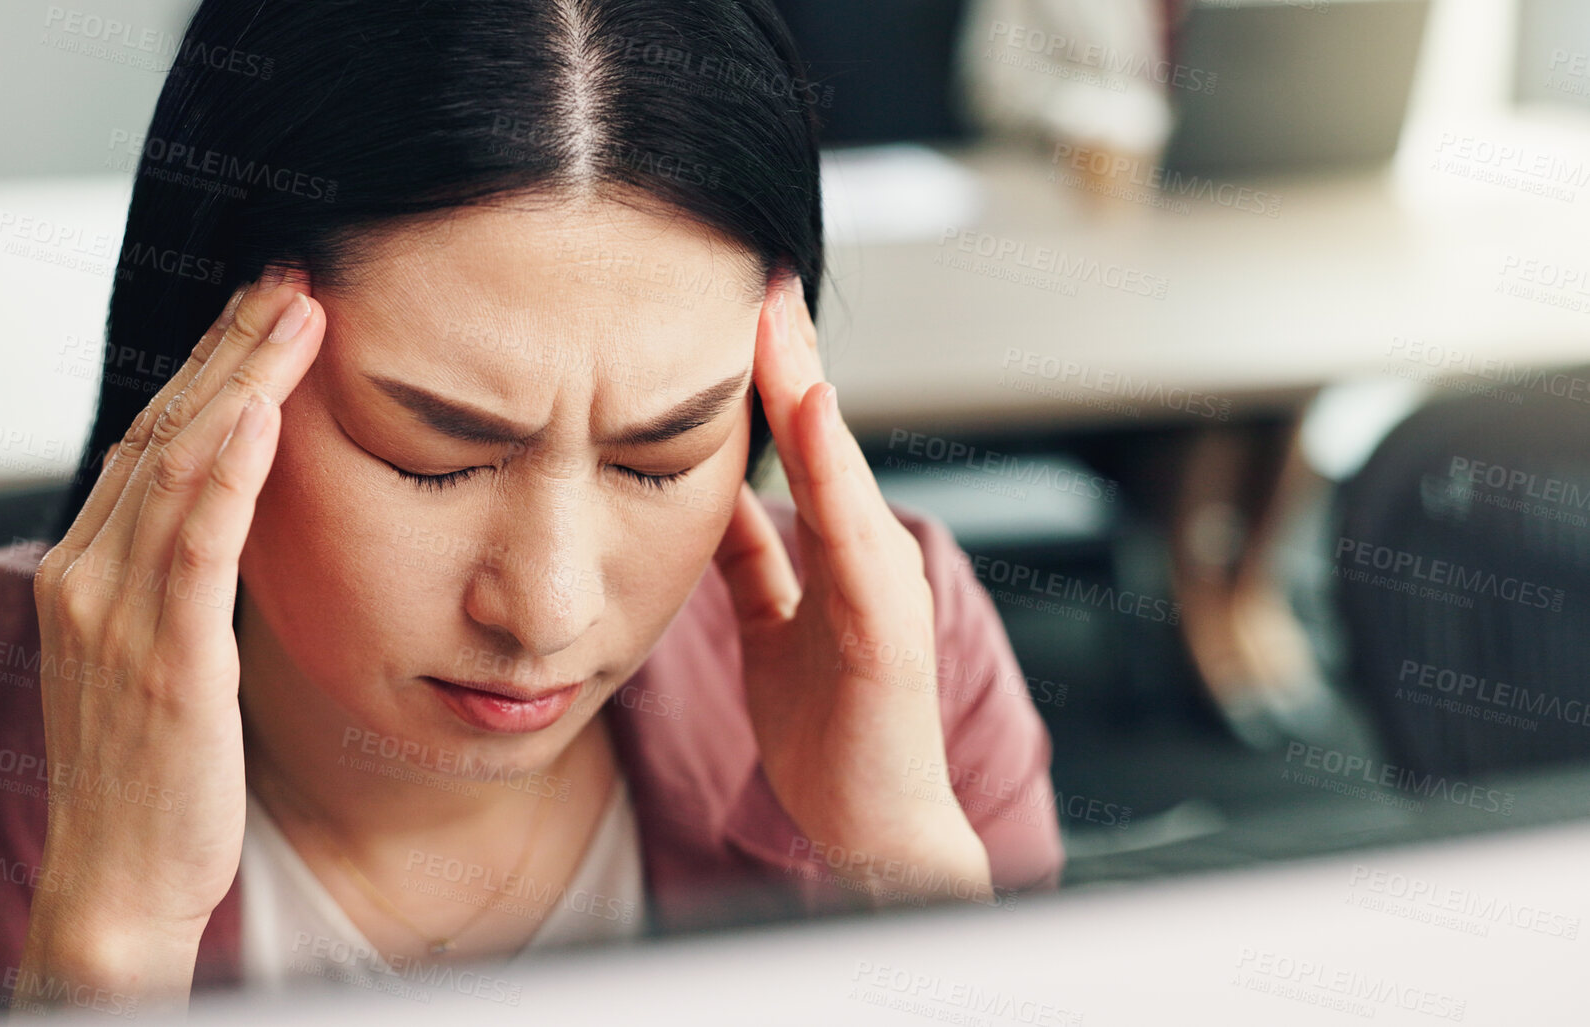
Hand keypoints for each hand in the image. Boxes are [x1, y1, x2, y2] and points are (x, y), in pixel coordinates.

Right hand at [17, 274, 324, 1010]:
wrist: (117, 883)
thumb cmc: (149, 778)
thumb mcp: (151, 658)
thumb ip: (171, 582)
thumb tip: (225, 521)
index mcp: (83, 573)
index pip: (150, 442)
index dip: (209, 369)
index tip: (264, 310)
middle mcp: (87, 578)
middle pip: (163, 431)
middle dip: (230, 347)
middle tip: (291, 278)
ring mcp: (116, 616)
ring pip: (179, 466)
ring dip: (242, 380)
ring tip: (299, 313)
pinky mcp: (164, 661)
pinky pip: (195, 545)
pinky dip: (227, 471)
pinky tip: (264, 413)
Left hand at [711, 277, 990, 905]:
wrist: (873, 829)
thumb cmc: (832, 737)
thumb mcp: (775, 628)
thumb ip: (756, 561)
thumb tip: (714, 495)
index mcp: (837, 556)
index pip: (798, 446)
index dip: (768, 375)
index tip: (737, 301)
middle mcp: (867, 558)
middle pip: (824, 438)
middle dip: (790, 356)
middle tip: (758, 274)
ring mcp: (885, 591)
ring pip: (843, 473)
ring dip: (809, 395)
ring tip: (776, 323)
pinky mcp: (888, 633)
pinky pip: (857, 544)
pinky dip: (838, 479)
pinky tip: (813, 417)